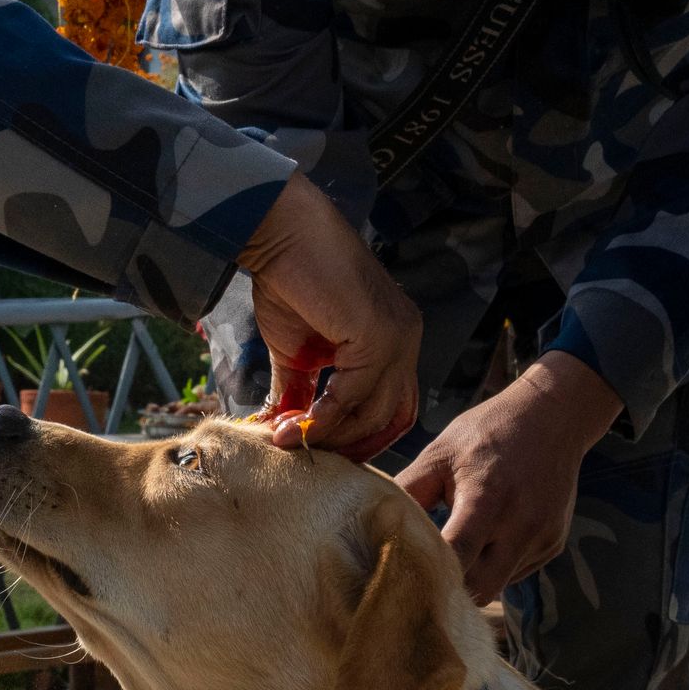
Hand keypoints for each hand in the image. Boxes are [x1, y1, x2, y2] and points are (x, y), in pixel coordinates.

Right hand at [235, 178, 422, 455]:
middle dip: (351, 445)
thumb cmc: (288, 280)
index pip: (395, 406)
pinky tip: (291, 424)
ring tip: (287, 439)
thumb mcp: (297, 351)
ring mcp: (399, 337)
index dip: (363, 437)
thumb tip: (285, 435)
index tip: (322, 451)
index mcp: (395, 339)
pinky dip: (323, 417)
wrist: (281, 233)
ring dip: (330, 435)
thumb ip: (302, 393)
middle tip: (307, 456)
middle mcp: (407, 339)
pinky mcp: (381, 335)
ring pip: (376, 412)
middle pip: (394, 417)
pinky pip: (354, 396)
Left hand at [392, 356, 623, 604]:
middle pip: (480, 589)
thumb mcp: (440, 452)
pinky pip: (516, 572)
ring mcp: (542, 538)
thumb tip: (368, 522)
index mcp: (487, 499)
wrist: (554, 416)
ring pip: (499, 585)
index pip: (456, 557)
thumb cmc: (488, 431)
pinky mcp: (553, 544)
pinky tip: (486, 539)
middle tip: (423, 582)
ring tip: (453, 555)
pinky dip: (495, 566)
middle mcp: (521, 525)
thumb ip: (408, 491)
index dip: (428, 575)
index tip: (401, 581)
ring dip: (473, 579)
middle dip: (451, 591)